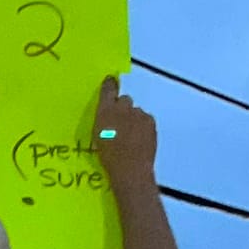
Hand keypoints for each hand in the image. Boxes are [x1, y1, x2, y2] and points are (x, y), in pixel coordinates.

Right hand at [92, 76, 156, 194]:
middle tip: (122, 125)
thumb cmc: (108, 157)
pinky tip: (140, 140)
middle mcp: (122, 107)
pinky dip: (143, 126)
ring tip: (132, 137)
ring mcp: (138, 114)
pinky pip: (146, 119)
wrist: (130, 168)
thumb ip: (104, 122)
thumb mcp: (98, 138)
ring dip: (134, 119)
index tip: (111, 80)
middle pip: (124, 100)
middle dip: (123, 108)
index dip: (110, 84)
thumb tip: (109, 118)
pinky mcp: (150, 122)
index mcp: (105, 111)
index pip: (108, 89)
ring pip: (136, 112)